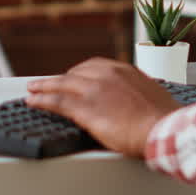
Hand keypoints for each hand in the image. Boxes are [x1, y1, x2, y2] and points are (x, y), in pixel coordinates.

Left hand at [26, 58, 183, 157]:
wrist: (162, 128)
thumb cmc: (162, 117)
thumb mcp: (152, 95)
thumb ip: (137, 93)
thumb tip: (136, 101)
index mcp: (124, 70)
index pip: (95, 66)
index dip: (80, 73)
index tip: (73, 77)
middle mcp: (107, 75)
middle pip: (75, 73)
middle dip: (61, 79)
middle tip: (50, 84)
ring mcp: (94, 90)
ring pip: (61, 85)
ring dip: (44, 86)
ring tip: (32, 89)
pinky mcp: (85, 108)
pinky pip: (56, 102)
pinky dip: (41, 100)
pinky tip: (32, 102)